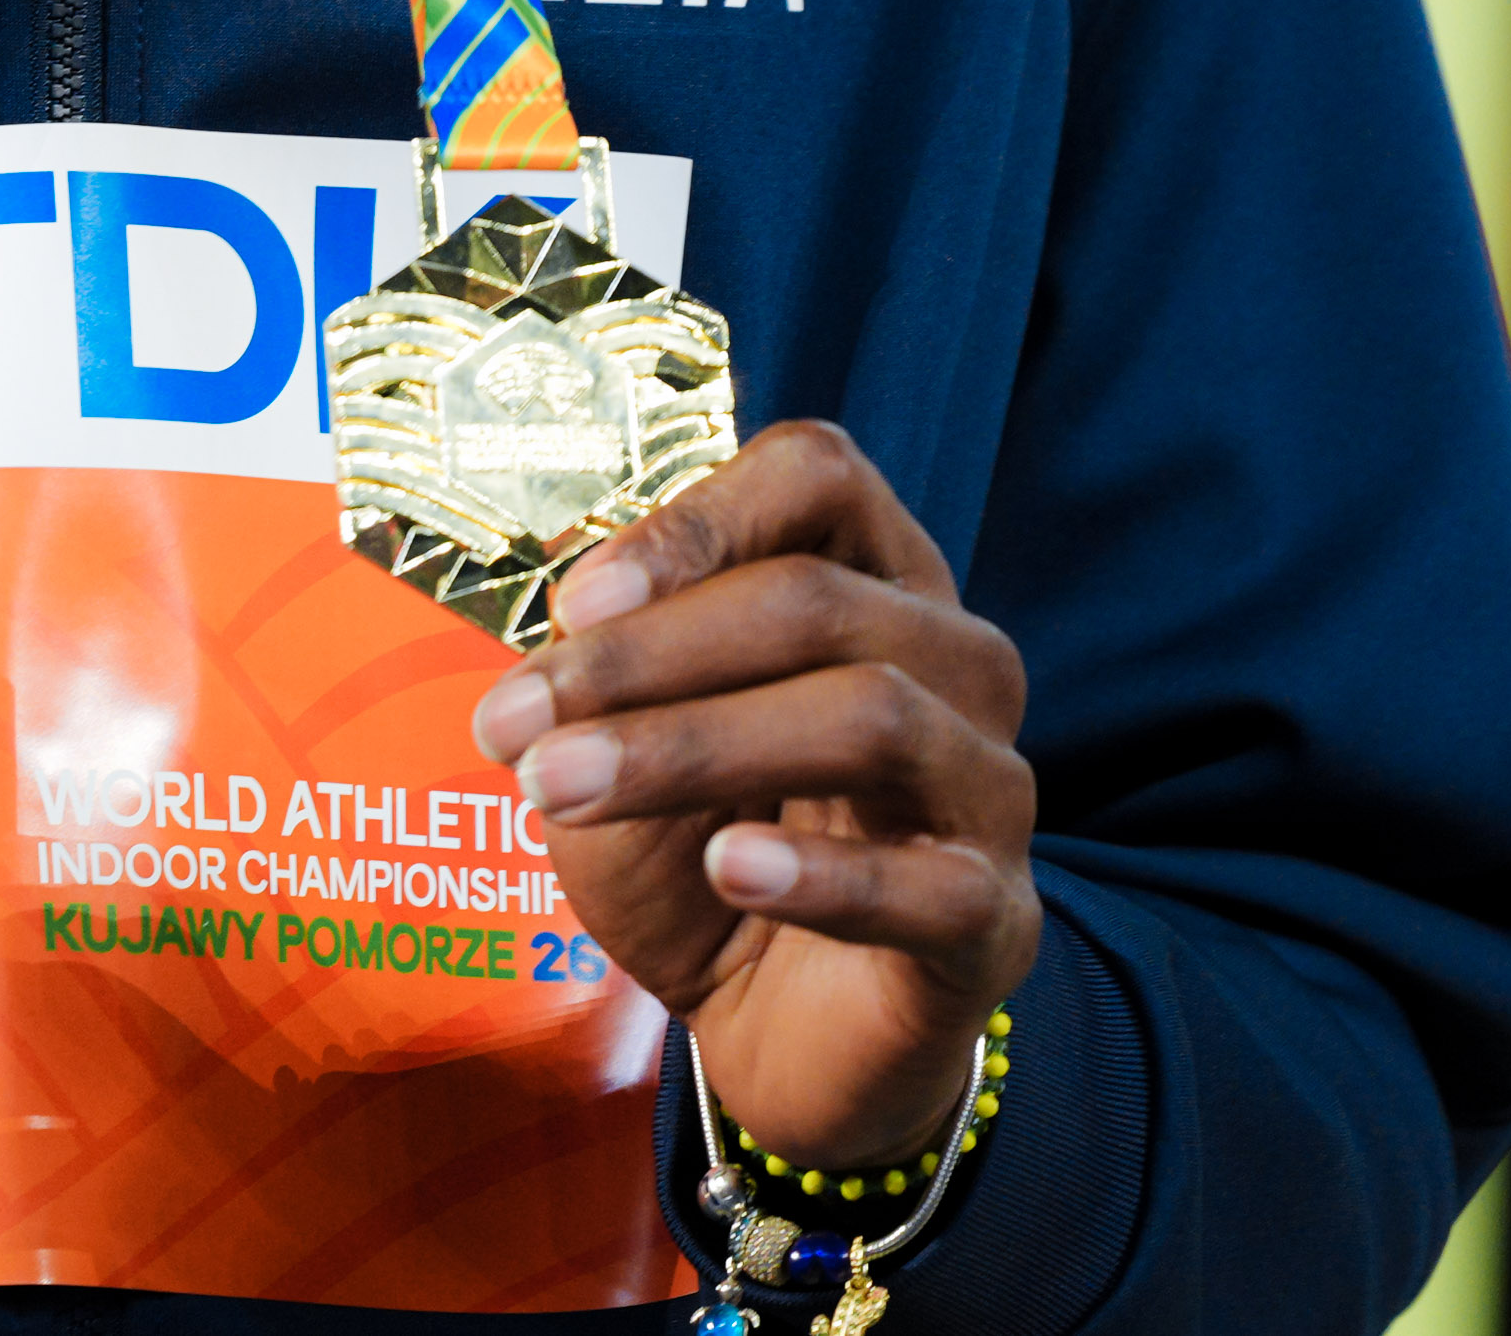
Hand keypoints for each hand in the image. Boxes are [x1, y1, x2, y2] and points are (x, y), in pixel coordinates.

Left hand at [467, 420, 1038, 1170]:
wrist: (772, 1034)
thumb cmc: (703, 850)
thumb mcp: (629, 741)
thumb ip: (616, 666)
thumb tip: (576, 608)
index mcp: (870, 578)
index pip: (817, 477)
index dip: (697, 520)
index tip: (574, 600)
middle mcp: (951, 659)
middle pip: (817, 599)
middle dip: (646, 656)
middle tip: (514, 725)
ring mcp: (989, 788)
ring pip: (871, 714)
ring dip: (695, 745)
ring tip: (567, 788)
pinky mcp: (996, 921)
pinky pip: (930, 883)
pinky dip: (822, 871)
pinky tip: (732, 868)